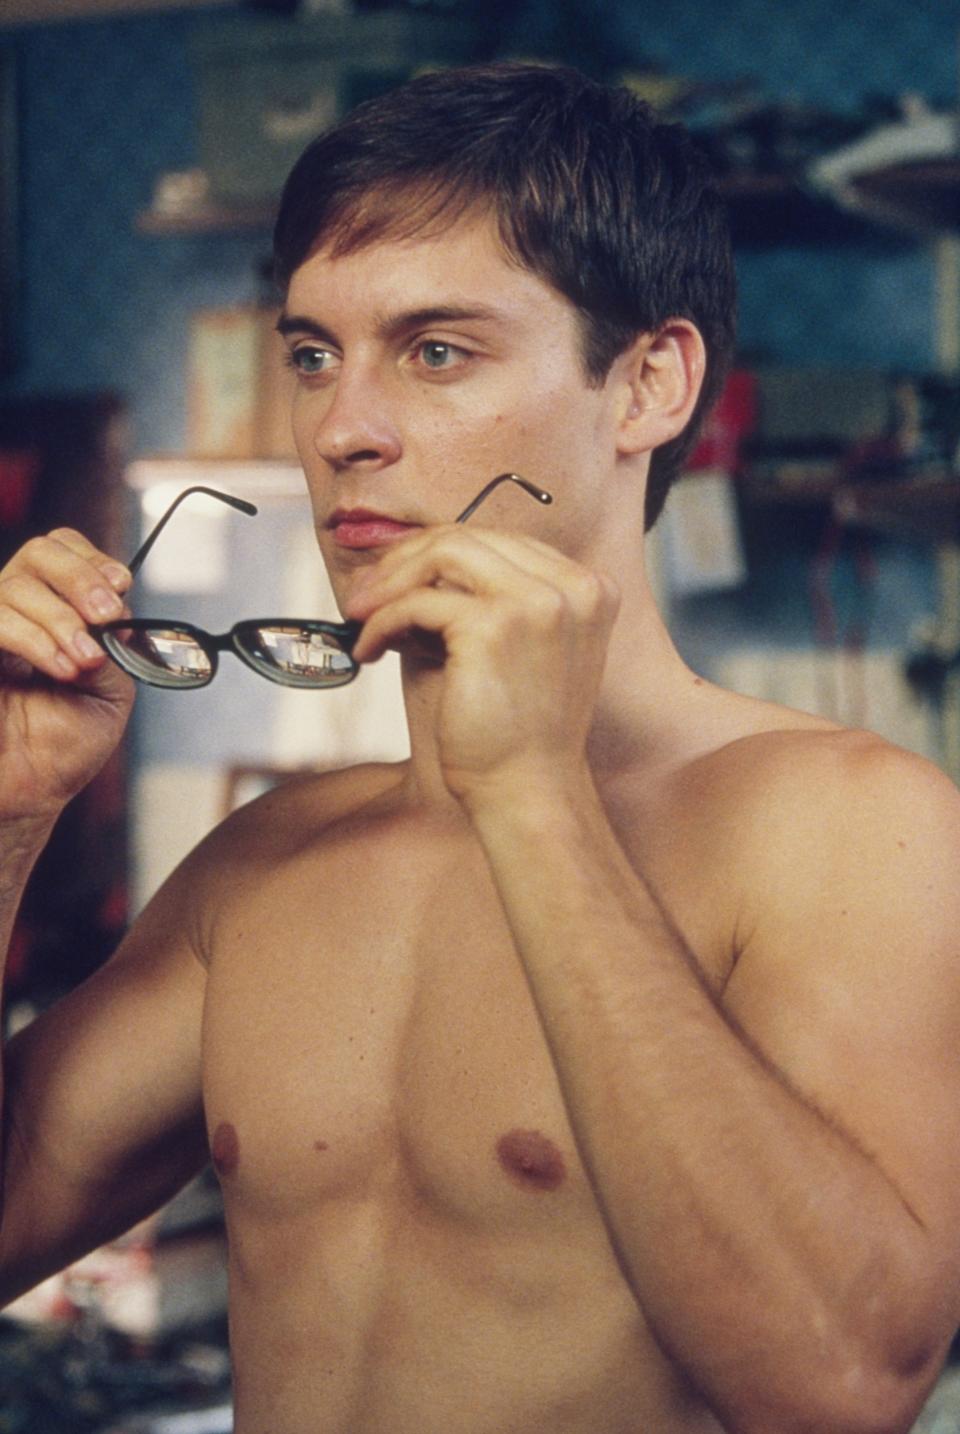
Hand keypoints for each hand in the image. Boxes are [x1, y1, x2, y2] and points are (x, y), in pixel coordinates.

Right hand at [0, 529, 134, 826]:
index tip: (121, 587)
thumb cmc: (62, 746)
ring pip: (15, 586)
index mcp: (50, 611)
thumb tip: (115, 611)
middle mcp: (14, 611)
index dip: (92, 561)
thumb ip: (114, 646)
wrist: (28, 794)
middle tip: (106, 616)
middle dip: (80, 579)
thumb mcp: (108, 690)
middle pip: (39, 552)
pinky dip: (33, 637)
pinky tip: (61, 666)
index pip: (62, 551)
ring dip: (61, 621)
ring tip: (83, 661)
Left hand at [346, 525, 619, 803]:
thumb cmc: (516, 734)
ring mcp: (538, 603)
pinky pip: (418, 602)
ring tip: (360, 615)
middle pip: (470, 536)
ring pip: (443, 553)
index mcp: (588, 589)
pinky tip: (369, 650)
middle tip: (365, 595)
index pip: (501, 541)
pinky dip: (381, 623)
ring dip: (390, 582)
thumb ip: (484, 599)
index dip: (438, 554)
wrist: (528, 792)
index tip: (397, 579)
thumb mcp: (517, 649)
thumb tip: (410, 564)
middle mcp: (573, 587)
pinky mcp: (495, 626)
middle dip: (406, 560)